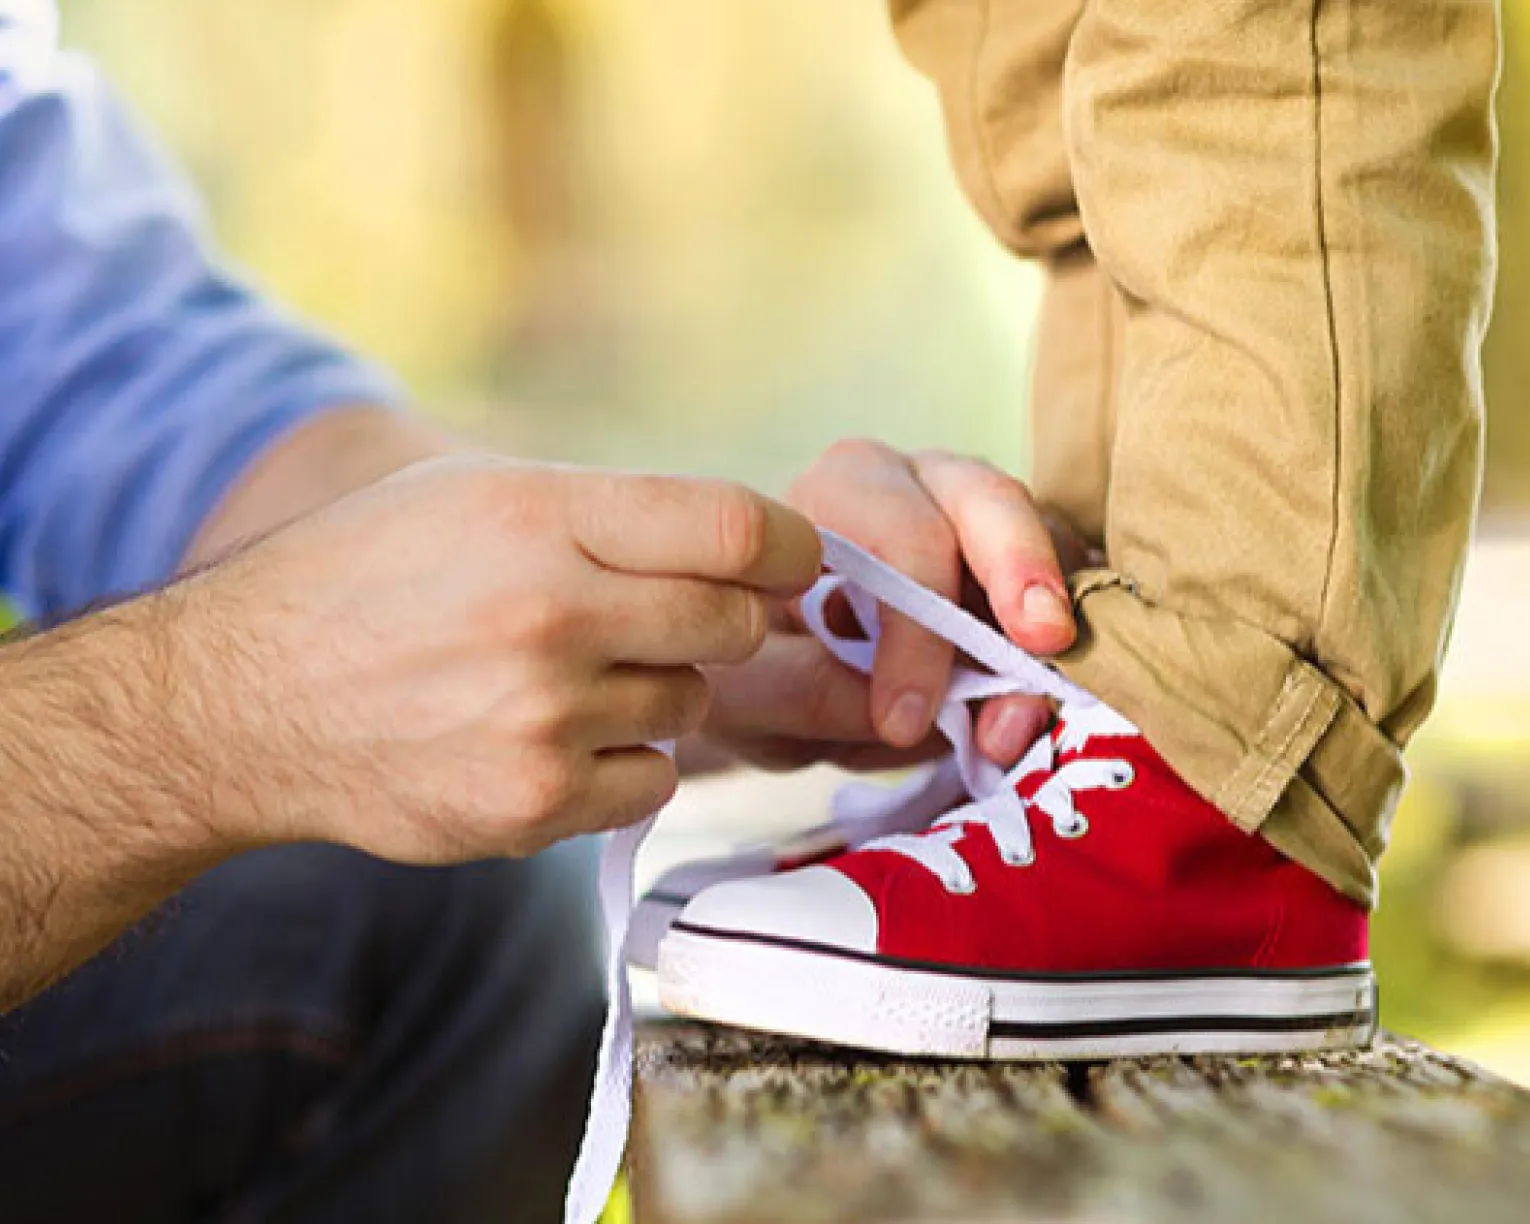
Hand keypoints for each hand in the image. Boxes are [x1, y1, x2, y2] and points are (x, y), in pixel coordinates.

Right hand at [178, 457, 819, 860]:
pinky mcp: (533, 803)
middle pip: (735, 624)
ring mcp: (542, 718)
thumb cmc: (367, 579)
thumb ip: (608, 513)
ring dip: (653, 692)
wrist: (243, 701)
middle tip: (653, 620)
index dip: (789, 549)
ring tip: (559, 678)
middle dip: (718, 621)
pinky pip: (653, 781)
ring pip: (692, 704)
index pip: (737, 529)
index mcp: (537, 516)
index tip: (789, 563)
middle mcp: (548, 614)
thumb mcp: (472, 495)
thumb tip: (749, 546)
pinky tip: (549, 739)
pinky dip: (623, 763)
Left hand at [699, 440, 1088, 771]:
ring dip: (1048, 638)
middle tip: (1042, 648)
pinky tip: (1050, 705)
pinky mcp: (1029, 569)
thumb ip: (803, 691)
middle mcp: (920, 484)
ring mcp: (986, 523)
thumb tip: (906, 714)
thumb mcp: (745, 689)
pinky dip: (1073, 647)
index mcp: (841, 491)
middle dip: (1021, 572)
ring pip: (1046, 546)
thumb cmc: (754, 660)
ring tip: (1022, 723)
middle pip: (990, 500)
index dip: (917, 631)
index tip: (904, 721)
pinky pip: (1072, 591)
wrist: (772, 671)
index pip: (899, 537)